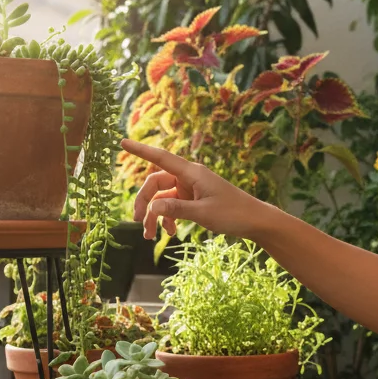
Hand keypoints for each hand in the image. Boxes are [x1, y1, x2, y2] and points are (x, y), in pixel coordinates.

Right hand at [121, 138, 271, 239]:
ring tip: (150, 236)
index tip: (122, 142)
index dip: (140, 150)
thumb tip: (151, 208)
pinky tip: (169, 233)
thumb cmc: (233, 213)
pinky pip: (172, 206)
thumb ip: (176, 209)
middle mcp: (188, 177)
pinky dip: (167, 218)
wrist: (254, 222)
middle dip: (145, 203)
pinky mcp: (193, 200)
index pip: (161, 158)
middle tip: (138, 223)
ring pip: (162, 198)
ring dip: (154, 216)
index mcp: (191, 173)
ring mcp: (190, 189)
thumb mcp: (202, 213)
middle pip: (156, 184)